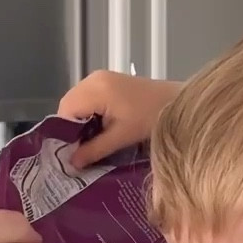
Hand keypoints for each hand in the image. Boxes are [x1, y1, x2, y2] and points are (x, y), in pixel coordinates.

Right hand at [57, 72, 182, 167]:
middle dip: (71, 129)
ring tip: (90, 142)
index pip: (64, 112)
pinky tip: (100, 129)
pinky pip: (88, 98)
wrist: (178, 100)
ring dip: (80, 122)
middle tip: (79, 151)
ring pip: (77, 102)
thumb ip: (93, 150)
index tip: (70, 154)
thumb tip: (71, 164)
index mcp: (94, 90)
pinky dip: (89, 114)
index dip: (64, 134)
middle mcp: (93, 79)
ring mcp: (100, 78)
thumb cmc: (151, 117)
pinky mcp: (108, 81)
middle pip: (68, 106)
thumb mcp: (121, 137)